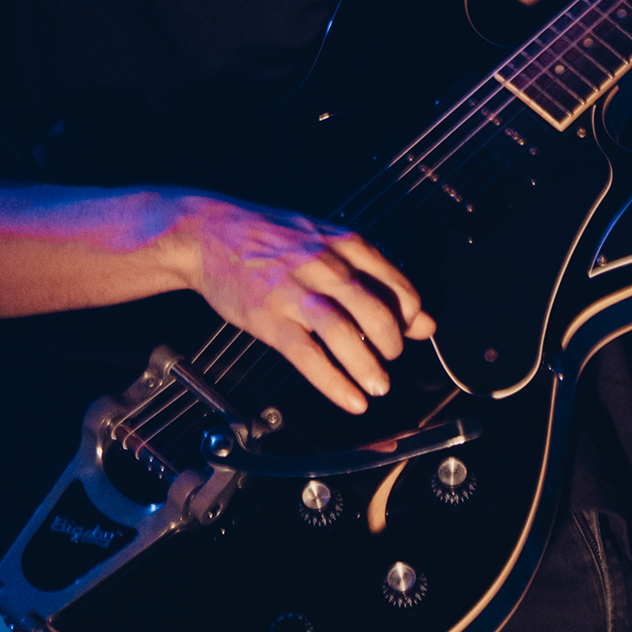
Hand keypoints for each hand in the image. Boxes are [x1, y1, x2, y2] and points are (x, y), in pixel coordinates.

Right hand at [162, 195, 434, 417]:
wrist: (208, 233)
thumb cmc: (271, 238)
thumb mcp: (327, 242)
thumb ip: (374, 277)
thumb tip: (422, 320)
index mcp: (344, 243)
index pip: (396, 284)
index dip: (408, 316)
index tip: (407, 332)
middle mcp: (324, 265)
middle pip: (374, 311)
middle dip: (391, 344)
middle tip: (392, 361)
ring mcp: (295, 292)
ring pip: (344, 334)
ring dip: (367, 367)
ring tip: (378, 387)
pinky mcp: (269, 318)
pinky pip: (309, 356)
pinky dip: (334, 383)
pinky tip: (350, 399)